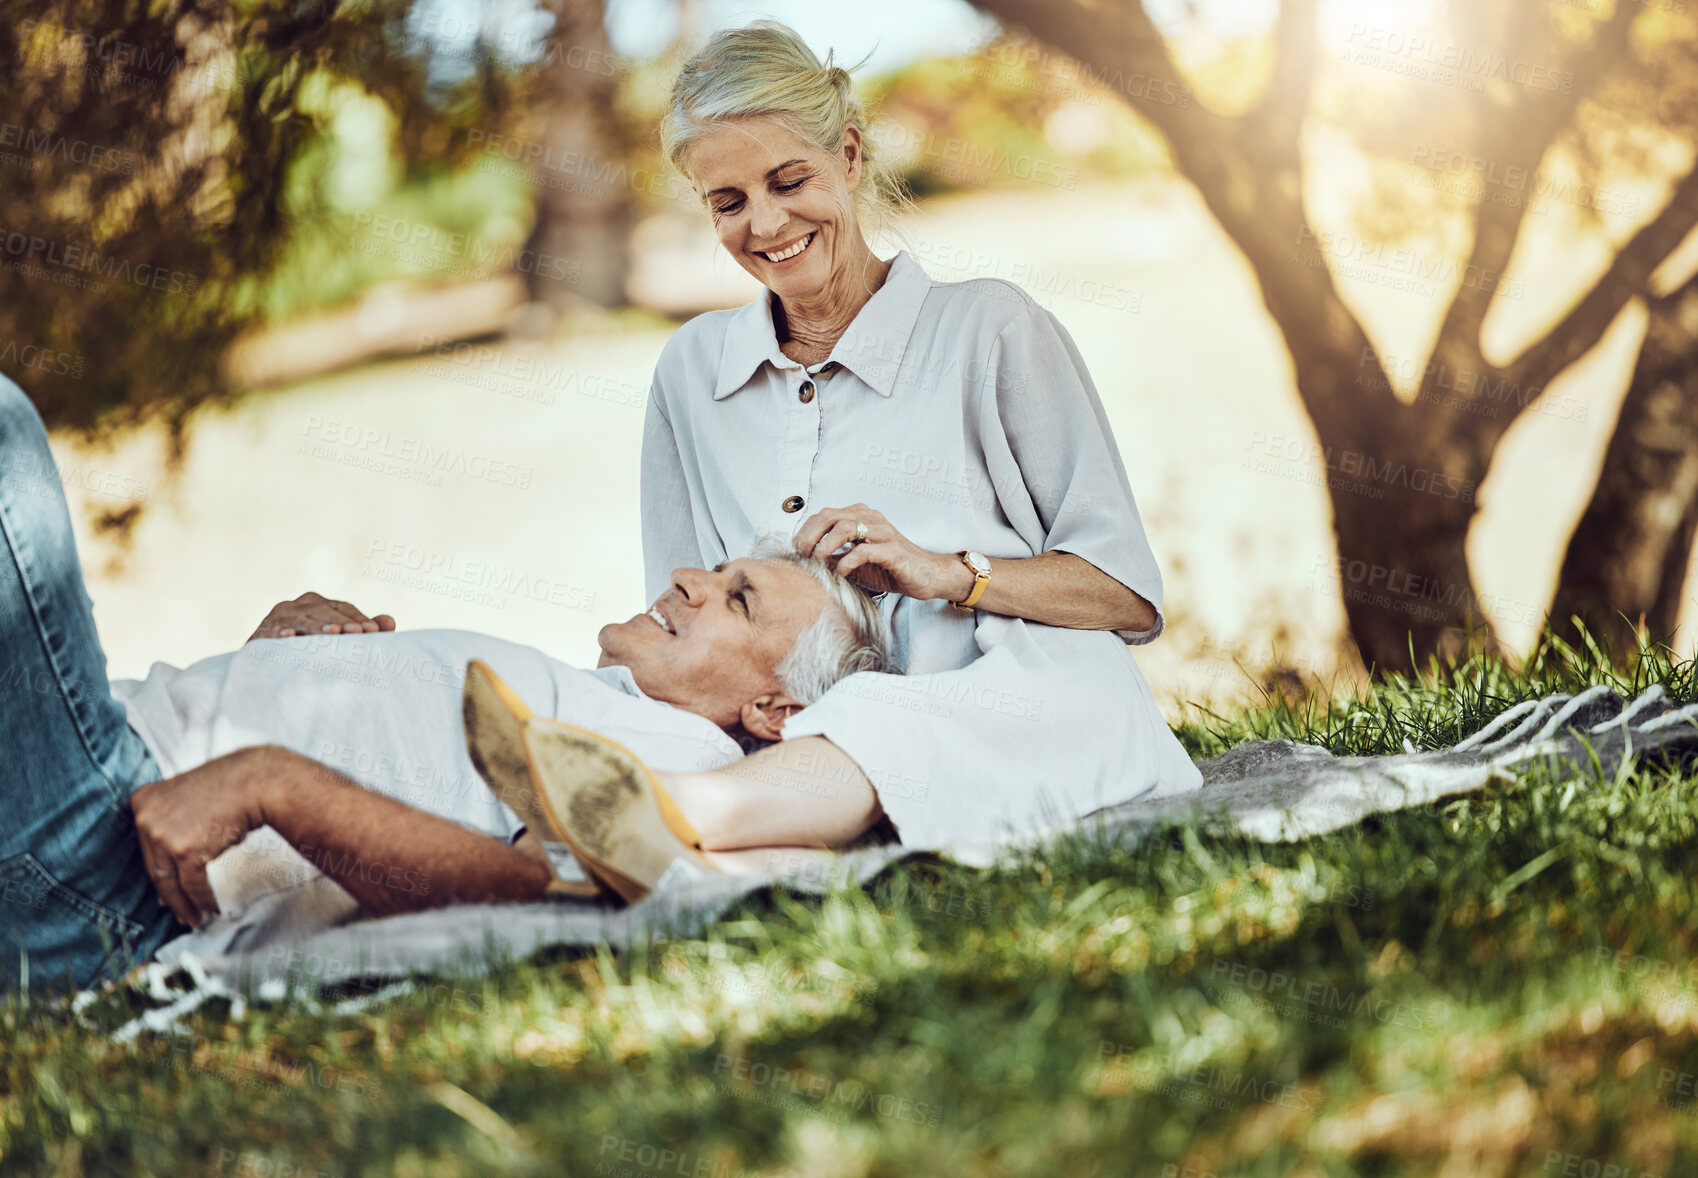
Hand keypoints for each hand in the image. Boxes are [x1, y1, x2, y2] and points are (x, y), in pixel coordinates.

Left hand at [130, 747, 277, 926]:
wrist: (255, 781)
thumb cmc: (227, 788)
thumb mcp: (185, 795)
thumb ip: (170, 822)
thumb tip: (166, 868)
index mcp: (143, 800)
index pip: (145, 846)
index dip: (158, 871)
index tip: (165, 892)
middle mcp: (146, 818)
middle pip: (155, 868)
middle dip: (169, 896)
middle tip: (180, 912)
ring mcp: (163, 835)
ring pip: (170, 883)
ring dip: (184, 905)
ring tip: (195, 918)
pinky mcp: (185, 851)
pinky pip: (192, 885)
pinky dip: (203, 900)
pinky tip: (210, 908)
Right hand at [248, 592, 395, 640]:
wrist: (265, 663)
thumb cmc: (307, 648)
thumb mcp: (334, 639)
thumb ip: (361, 629)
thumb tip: (390, 622)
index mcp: (317, 604)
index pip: (342, 607)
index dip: (358, 617)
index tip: (374, 631)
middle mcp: (297, 605)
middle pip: (323, 610)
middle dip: (341, 621)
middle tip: (358, 633)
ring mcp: (277, 617)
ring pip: (300, 619)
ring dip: (317, 626)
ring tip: (334, 634)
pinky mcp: (260, 633)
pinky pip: (271, 632)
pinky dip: (280, 634)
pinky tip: (289, 639)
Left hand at [792, 504, 972, 601]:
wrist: (926, 577)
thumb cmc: (891, 569)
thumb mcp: (855, 564)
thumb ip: (833, 559)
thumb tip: (806, 561)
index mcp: (861, 518)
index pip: (824, 514)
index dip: (806, 530)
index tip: (797, 550)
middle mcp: (871, 519)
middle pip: (830, 516)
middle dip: (810, 535)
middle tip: (802, 555)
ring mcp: (883, 533)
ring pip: (846, 527)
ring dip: (824, 546)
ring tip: (817, 563)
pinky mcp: (893, 551)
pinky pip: (864, 551)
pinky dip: (846, 562)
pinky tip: (840, 573)